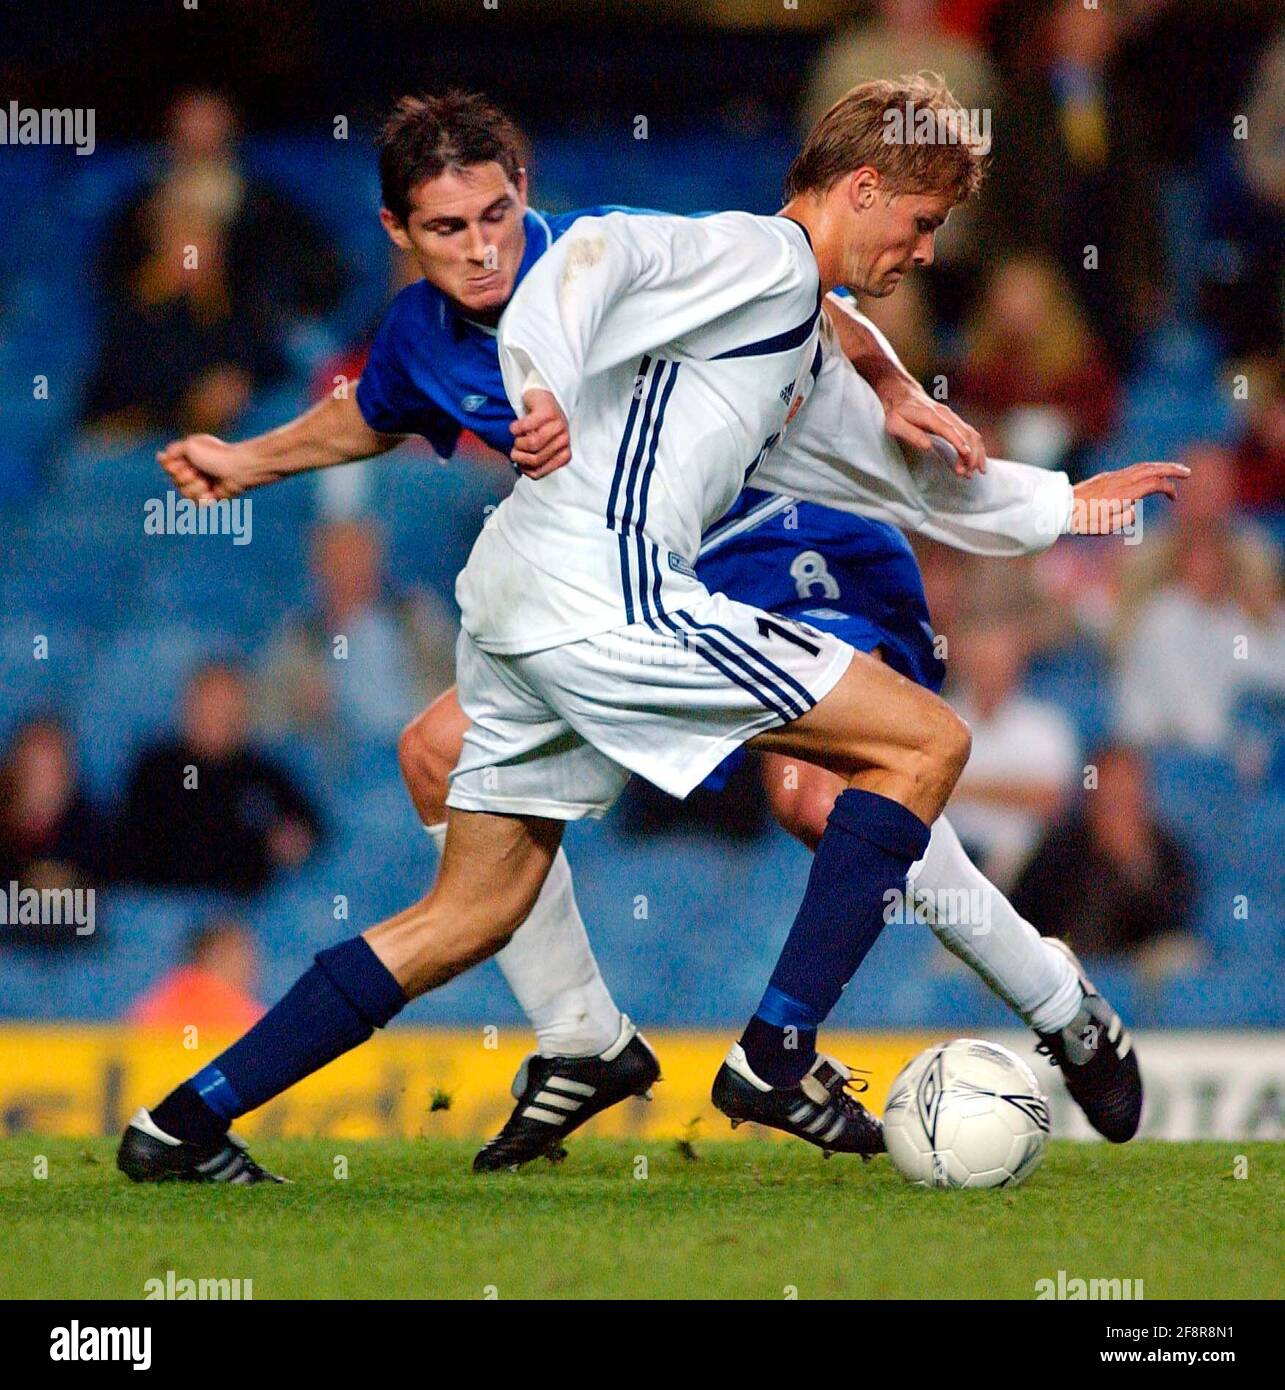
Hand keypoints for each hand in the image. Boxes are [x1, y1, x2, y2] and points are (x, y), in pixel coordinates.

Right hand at [156, 433, 265, 502]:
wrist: (238, 469)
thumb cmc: (216, 455)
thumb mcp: (191, 445)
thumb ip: (173, 450)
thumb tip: (161, 456)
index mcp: (188, 457)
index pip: (168, 467)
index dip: (172, 468)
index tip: (181, 464)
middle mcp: (193, 471)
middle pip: (175, 482)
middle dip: (184, 478)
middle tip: (197, 472)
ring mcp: (202, 485)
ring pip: (185, 494)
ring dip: (195, 488)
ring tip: (207, 483)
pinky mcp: (210, 498)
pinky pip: (197, 504)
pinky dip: (203, 499)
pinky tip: (211, 494)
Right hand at [509, 389, 570, 477]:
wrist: (541, 398)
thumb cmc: (540, 426)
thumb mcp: (542, 447)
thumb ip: (535, 460)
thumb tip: (523, 469)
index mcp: (564, 452)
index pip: (540, 472)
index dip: (524, 469)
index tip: (520, 461)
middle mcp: (564, 439)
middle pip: (536, 459)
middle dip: (520, 455)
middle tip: (516, 448)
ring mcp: (558, 425)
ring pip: (532, 444)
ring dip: (518, 443)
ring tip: (517, 438)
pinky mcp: (547, 412)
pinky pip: (525, 427)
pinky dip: (515, 429)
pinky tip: (515, 427)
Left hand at [878, 376, 986, 476]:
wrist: (902, 393)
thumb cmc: (896, 412)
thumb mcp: (895, 424)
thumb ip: (911, 434)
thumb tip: (928, 447)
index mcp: (930, 415)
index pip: (949, 429)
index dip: (959, 442)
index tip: (967, 456)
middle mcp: (945, 414)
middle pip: (966, 432)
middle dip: (971, 454)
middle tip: (967, 474)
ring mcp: (951, 417)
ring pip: (971, 433)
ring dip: (976, 453)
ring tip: (974, 472)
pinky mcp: (954, 421)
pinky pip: (970, 434)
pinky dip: (976, 448)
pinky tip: (977, 462)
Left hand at [1069, 461, 1189, 533]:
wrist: (1060, 509)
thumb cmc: (1083, 522)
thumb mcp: (1106, 527)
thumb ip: (1125, 518)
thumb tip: (1134, 509)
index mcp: (1124, 493)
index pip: (1154, 483)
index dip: (1168, 488)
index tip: (1173, 498)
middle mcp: (1120, 481)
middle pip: (1151, 469)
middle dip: (1171, 469)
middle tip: (1188, 472)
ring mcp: (1112, 477)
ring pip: (1141, 467)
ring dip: (1159, 467)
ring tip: (1172, 470)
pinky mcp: (1106, 477)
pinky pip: (1131, 469)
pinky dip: (1146, 469)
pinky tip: (1149, 474)